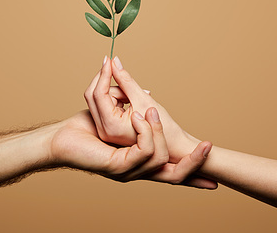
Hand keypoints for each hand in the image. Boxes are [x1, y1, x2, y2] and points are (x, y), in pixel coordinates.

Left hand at [50, 109, 215, 187]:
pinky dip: (146, 132)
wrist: (61, 138)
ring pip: (160, 160)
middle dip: (195, 163)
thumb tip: (148, 94)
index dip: (195, 176)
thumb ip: (132, 104)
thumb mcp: (115, 110)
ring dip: (160, 132)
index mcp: (138, 161)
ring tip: (152, 110)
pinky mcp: (117, 167)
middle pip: (175, 177)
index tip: (216, 182)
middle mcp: (136, 171)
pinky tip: (138, 116)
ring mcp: (128, 172)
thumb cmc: (85, 127)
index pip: (173, 173)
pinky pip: (143, 152)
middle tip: (209, 146)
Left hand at [85, 56, 200, 162]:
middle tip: (119, 70)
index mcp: (110, 125)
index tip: (109, 58)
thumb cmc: (162, 126)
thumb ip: (125, 79)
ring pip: (102, 100)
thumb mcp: (143, 98)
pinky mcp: (109, 130)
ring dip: (117, 92)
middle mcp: (104, 130)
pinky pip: (107, 107)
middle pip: (96, 96)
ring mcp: (105, 131)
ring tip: (137, 95)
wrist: (172, 147)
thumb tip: (114, 61)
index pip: (99, 93)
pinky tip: (132, 101)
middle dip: (110, 82)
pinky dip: (118, 100)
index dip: (104, 73)